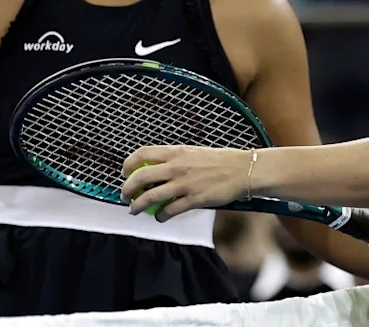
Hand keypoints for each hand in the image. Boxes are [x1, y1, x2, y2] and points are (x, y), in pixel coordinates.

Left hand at [120, 146, 252, 220]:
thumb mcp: (195, 152)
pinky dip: (160, 216)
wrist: (243, 170)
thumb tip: (158, 168)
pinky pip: (169, 210)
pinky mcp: (194, 200)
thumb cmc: (221, 161)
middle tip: (125, 195)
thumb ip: (176, 159)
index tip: (125, 172)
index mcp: (177, 152)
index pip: (143, 154)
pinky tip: (160, 217)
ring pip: (151, 197)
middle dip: (127, 188)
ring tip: (134, 209)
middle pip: (141, 177)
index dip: (129, 164)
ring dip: (138, 205)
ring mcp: (184, 184)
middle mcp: (177, 167)